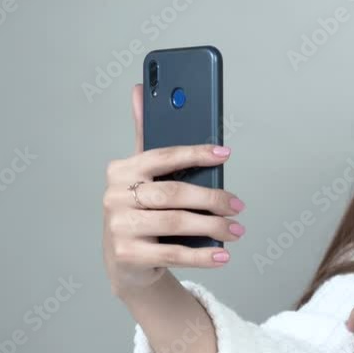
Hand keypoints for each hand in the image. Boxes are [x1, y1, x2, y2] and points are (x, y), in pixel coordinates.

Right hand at [102, 84, 245, 297]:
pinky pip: (174, 253)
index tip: (225, 154)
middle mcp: (115, 196)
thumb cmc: (142, 210)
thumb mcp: (143, 174)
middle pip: (174, 193)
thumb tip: (139, 89)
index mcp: (122, 170)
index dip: (196, 153)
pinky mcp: (128, 255)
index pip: (163, 156)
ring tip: (236, 229)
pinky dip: (203, 256)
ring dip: (214, 227)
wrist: (126, 263)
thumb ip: (145, 134)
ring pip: (176, 223)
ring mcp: (119, 227)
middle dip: (212, 199)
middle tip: (238, 205)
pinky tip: (223, 254)